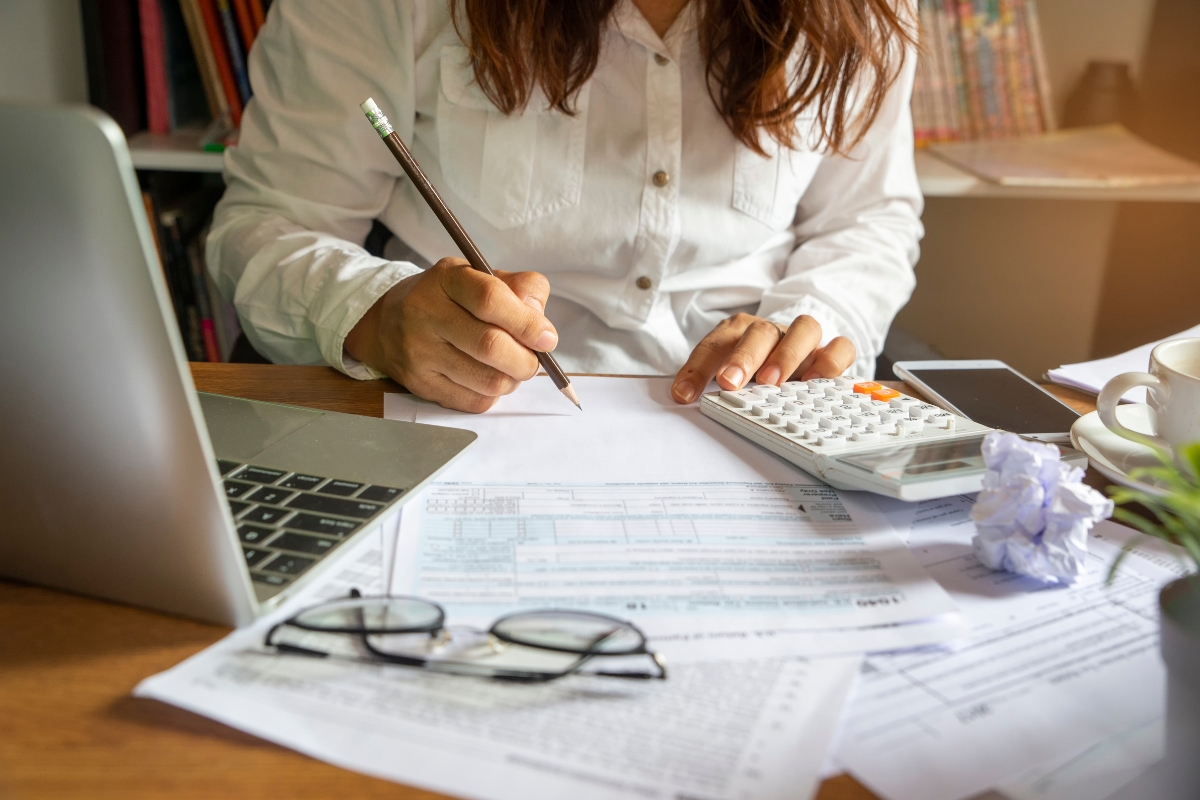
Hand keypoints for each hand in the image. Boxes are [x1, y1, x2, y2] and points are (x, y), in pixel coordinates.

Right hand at [345, 257, 557, 412]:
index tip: (547, 339)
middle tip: (533, 360)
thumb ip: (521, 290)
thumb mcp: (482, 278)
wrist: (389, 323)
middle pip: (490, 346)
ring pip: (487, 380)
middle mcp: (426, 313)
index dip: (527, 323)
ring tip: (511, 368)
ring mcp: (419, 352)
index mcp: (447, 279)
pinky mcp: (420, 384)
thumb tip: (542, 327)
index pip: (490, 299)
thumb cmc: (450, 299)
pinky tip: (488, 378)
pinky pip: (474, 402)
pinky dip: (493, 395)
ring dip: (512, 380)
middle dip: (526, 360)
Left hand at [671, 313, 855, 403]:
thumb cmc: (752, 368)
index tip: (684, 394)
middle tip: (729, 382)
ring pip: (804, 328)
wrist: (790, 352)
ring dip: (787, 354)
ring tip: (773, 382)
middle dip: (743, 357)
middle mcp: (772, 331)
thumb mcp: (725, 374)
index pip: (714, 344)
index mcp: (738, 331)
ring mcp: (803, 339)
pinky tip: (815, 381)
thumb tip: (684, 399)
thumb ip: (707, 383)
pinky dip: (831, 360)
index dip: (697, 368)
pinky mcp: (830, 351)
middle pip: (760, 331)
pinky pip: (841, 346)